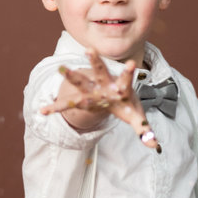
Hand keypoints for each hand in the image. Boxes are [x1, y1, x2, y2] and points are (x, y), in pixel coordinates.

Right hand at [40, 48, 158, 148]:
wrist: (113, 97)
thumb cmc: (126, 105)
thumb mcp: (136, 118)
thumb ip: (144, 130)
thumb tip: (154, 147)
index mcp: (121, 87)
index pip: (126, 79)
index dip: (129, 72)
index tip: (133, 64)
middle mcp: (105, 83)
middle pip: (100, 71)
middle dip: (95, 61)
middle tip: (89, 50)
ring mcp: (91, 88)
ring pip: (80, 80)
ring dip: (71, 75)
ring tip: (61, 68)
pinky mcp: (81, 97)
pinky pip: (66, 103)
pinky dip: (55, 108)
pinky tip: (43, 112)